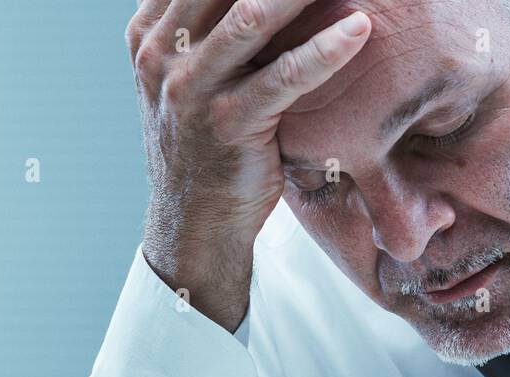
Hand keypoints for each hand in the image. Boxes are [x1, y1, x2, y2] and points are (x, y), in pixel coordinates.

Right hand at [126, 0, 371, 329]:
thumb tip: (258, 1)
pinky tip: (359, 29)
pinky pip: (283, 78)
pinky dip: (324, 50)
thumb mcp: (194, 73)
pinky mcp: (227, 125)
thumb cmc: (208, 141)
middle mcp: (162, 51)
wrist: (194, 221)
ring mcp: (190, 88)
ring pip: (251, 15)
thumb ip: (206, 25)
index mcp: (150, 29)